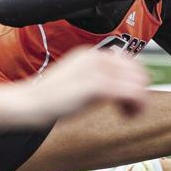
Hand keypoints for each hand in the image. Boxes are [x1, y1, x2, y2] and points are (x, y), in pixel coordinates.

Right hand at [36, 48, 150, 119]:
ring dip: (139, 102)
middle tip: (128, 110)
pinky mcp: (97, 86)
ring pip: (139, 83)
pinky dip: (135, 107)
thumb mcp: (80, 82)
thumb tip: (123, 87)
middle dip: (140, 92)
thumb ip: (99, 79)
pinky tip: (124, 116)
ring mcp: (97, 70)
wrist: (31, 103)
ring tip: (126, 114)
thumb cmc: (52, 98)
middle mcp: (97, 57)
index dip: (134, 82)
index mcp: (92, 54)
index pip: (130, 62)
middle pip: (139, 72)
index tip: (126, 100)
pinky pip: (133, 94)